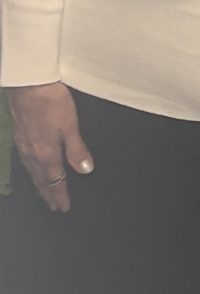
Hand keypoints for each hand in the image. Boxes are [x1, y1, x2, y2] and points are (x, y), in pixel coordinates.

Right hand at [7, 83, 93, 212]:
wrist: (29, 86)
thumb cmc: (52, 103)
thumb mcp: (71, 126)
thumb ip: (77, 150)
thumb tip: (85, 170)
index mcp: (46, 155)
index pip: (54, 182)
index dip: (60, 196)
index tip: (64, 207)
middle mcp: (32, 155)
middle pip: (41, 181)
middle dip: (49, 195)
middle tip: (54, 207)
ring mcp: (23, 146)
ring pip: (32, 172)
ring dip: (40, 185)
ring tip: (45, 192)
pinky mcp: (19, 136)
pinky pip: (26, 162)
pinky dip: (32, 171)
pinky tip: (33, 168)